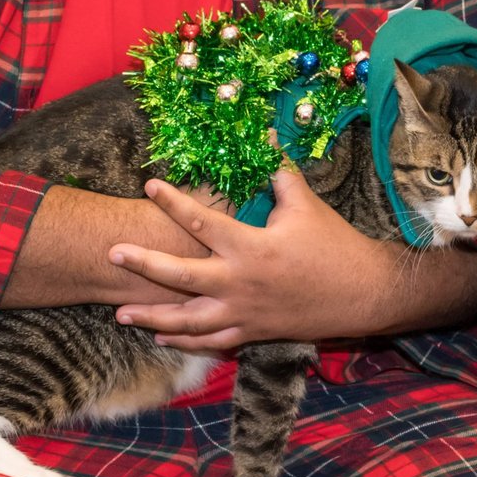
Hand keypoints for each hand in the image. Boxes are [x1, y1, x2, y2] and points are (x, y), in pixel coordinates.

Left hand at [109, 167, 390, 349]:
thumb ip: (278, 173)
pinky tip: (162, 336)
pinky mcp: (253, 331)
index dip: (173, 201)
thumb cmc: (335, 245)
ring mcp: (245, 312)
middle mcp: (240, 283)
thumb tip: (262, 136)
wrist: (363, 293)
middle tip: (112, 254)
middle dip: (142, 265)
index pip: (202, 222)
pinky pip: (212, 340)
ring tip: (120, 313)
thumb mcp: (306, 205)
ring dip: (152, 317)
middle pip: (180, 277)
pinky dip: (185, 340)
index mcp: (251, 247)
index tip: (149, 185)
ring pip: (188, 320)